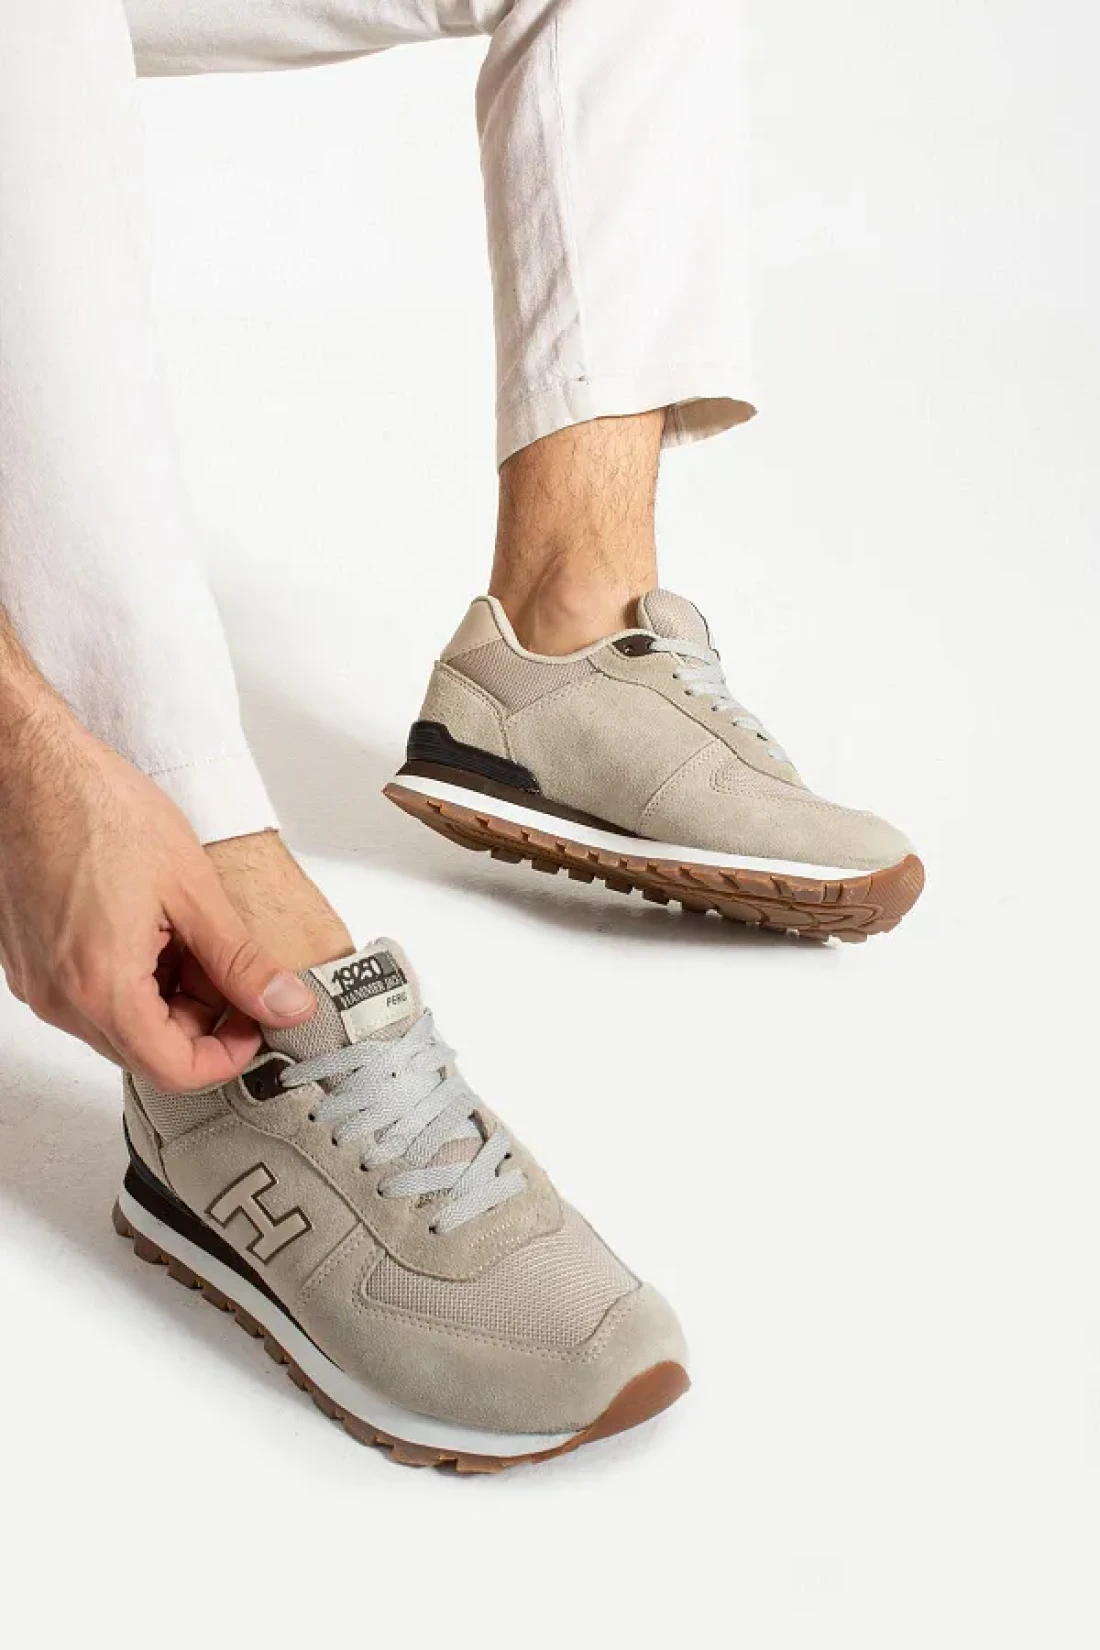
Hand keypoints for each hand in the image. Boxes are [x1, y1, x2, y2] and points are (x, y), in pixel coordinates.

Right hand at [0, 700, 314, 1089]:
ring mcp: (38, 981)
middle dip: (202, 1019)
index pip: (175, 1071)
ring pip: (121, 1023)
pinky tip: (152, 926)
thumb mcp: (192, 890)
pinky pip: (91, 994)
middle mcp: (60, 998)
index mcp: (101, 988)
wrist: (29, 768)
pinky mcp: (30, 961)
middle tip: (230, 967)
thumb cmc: (96, 809)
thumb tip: (284, 1004)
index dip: (229, 1054)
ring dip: (168, 996)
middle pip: (148, 1050)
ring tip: (188, 932)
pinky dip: (132, 977)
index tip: (257, 1023)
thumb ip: (241, 961)